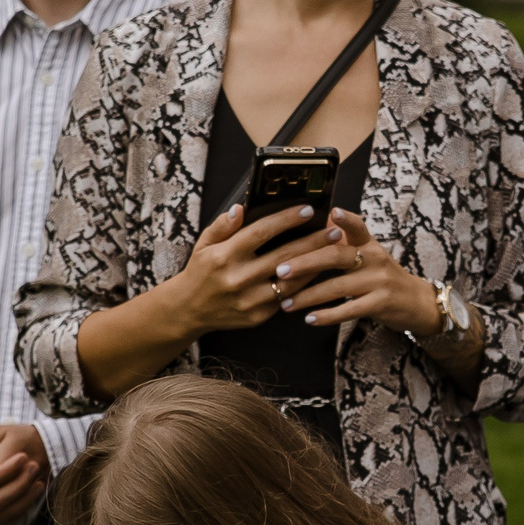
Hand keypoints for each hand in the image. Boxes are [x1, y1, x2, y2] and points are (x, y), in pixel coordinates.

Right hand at [164, 205, 322, 335]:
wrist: (188, 310)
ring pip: (291, 281)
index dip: (286, 220)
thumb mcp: (204, 243)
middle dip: (313, 242)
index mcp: (224, 256)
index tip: (308, 210)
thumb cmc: (200, 271)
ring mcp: (249, 300)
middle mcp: (237, 279)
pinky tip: (317, 271)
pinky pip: (287, 298)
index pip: (261, 233)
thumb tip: (241, 208)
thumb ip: (223, 225)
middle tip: (334, 230)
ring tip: (333, 250)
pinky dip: (304, 284)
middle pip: (284, 256)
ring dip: (315, 264)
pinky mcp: (257, 316)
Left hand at [270, 210, 435, 333]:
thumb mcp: (370, 254)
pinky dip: (327, 315)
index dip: (346, 219)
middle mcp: (375, 258)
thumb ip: (347, 241)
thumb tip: (323, 219)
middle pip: (337, 256)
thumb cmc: (383, 276)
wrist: (417, 302)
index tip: (331, 212)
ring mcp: (379, 281)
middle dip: (306, 263)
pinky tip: (309, 318)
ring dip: (308, 296)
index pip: (358, 226)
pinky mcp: (380, 304)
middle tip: (281, 270)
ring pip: (337, 287)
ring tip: (286, 303)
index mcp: (369, 243)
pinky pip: (349, 310)